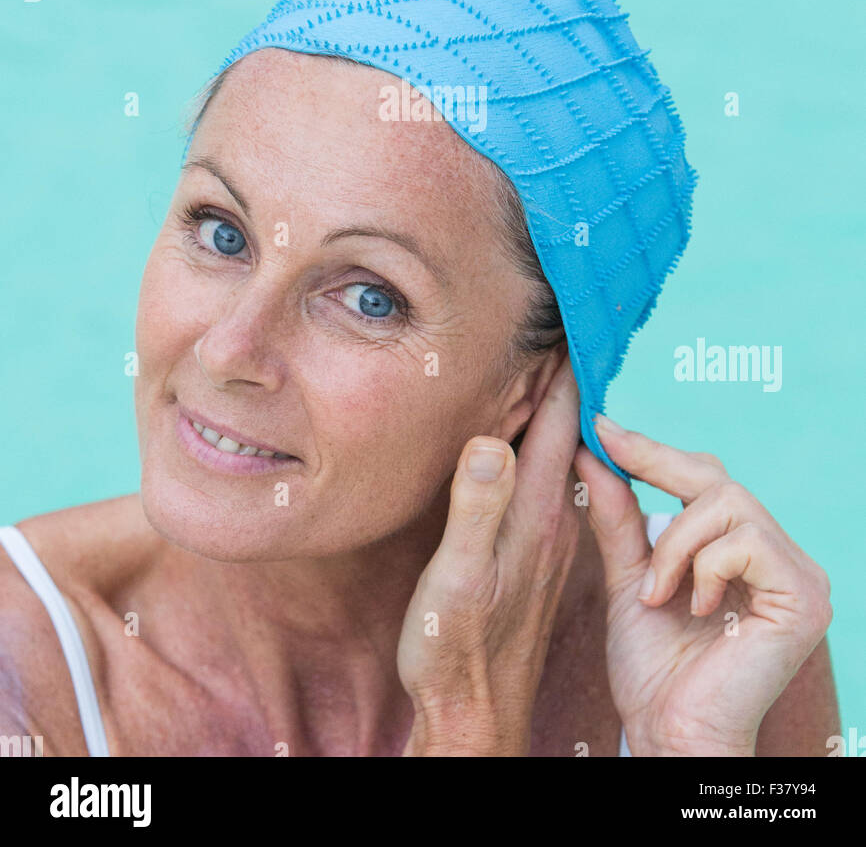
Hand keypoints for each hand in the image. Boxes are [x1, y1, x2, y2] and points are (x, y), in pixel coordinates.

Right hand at [397, 355, 580, 756]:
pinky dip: (539, 446)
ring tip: (551, 362)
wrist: (474, 717)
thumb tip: (491, 439)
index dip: (562, 368)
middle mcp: (550, 520)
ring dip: (553, 409)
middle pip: (564, 431)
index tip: (571, 314)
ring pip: (556, 456)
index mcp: (534, 514)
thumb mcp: (456, 579)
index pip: (558, 423)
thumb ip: (475, 507)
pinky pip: (543, 482)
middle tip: (565, 319)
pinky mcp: (533, 557)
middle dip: (563, 376)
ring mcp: (545, 540)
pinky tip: (526, 440)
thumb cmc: (455, 652)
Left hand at [576, 418, 833, 756]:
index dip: (656, 450)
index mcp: (747, 550)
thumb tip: (594, 450)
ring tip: (658, 592)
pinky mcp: (804, 598)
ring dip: (674, 543)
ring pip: (728, 503)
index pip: (707, 479)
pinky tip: (694, 607)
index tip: (602, 426)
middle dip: (657, 468)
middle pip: (719, 479)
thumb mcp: (631, 575)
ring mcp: (799, 576)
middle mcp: (781, 556)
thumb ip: (619, 515)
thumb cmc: (654, 669)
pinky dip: (703, 567)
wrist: (670, 734)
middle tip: (608, 452)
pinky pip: (746, 541)